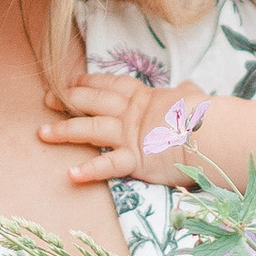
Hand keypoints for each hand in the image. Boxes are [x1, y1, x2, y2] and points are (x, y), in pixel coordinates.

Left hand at [42, 74, 209, 185]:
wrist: (212, 133)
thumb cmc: (206, 115)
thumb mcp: (194, 98)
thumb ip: (187, 93)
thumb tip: (191, 88)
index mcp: (145, 97)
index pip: (112, 86)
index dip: (90, 82)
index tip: (73, 81)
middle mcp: (132, 114)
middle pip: (93, 102)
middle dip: (68, 100)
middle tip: (47, 99)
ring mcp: (130, 136)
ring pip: (90, 129)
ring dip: (64, 131)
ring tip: (43, 134)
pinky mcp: (135, 160)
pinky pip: (107, 165)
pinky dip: (89, 171)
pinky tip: (71, 174)